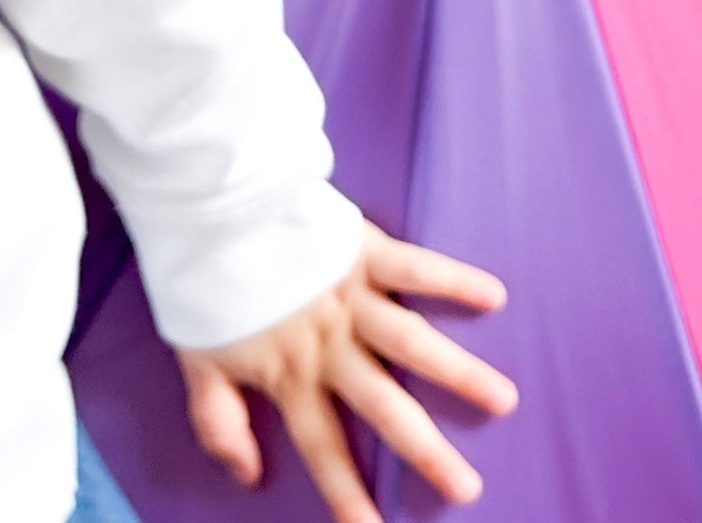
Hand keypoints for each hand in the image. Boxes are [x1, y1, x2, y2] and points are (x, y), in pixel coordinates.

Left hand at [173, 220, 516, 519]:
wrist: (208, 208)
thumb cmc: (205, 284)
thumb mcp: (198, 359)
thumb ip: (218, 420)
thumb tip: (247, 477)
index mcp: (290, 373)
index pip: (322, 445)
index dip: (346, 493)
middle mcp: (329, 343)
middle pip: (383, 404)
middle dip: (424, 449)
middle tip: (467, 487)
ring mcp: (350, 297)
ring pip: (411, 342)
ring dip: (458, 372)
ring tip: (503, 401)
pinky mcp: (361, 250)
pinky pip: (414, 267)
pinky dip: (453, 279)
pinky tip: (493, 296)